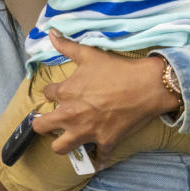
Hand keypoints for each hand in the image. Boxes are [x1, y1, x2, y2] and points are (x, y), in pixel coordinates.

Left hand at [30, 30, 175, 165]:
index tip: (59, 92)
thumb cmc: (117, 69)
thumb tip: (50, 32)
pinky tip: (97, 154)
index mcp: (65, 92)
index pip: (47, 93)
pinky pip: (97, 158)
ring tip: (68, 137)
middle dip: (44, 124)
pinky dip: (97, 158)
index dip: (53, 92)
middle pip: (42, 127)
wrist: (147, 85)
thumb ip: (66, 46)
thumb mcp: (89, 53)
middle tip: (52, 120)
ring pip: (60, 148)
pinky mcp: (105, 142)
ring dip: (62, 144)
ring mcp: (87, 131)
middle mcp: (71, 115)